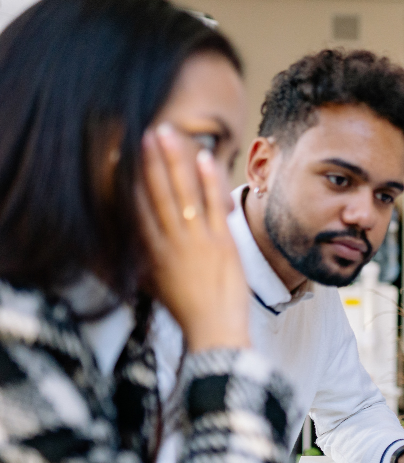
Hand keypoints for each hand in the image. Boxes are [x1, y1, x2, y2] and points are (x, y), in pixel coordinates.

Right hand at [138, 124, 249, 350]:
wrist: (213, 331)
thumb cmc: (187, 310)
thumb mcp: (154, 284)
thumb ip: (143, 259)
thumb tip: (131, 242)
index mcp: (150, 252)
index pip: (135, 207)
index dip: (128, 179)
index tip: (121, 155)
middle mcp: (169, 242)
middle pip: (155, 193)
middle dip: (150, 161)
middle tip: (145, 132)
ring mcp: (196, 241)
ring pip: (181, 193)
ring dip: (174, 161)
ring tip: (168, 135)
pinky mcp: (223, 243)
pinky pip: (213, 205)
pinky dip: (208, 180)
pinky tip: (205, 157)